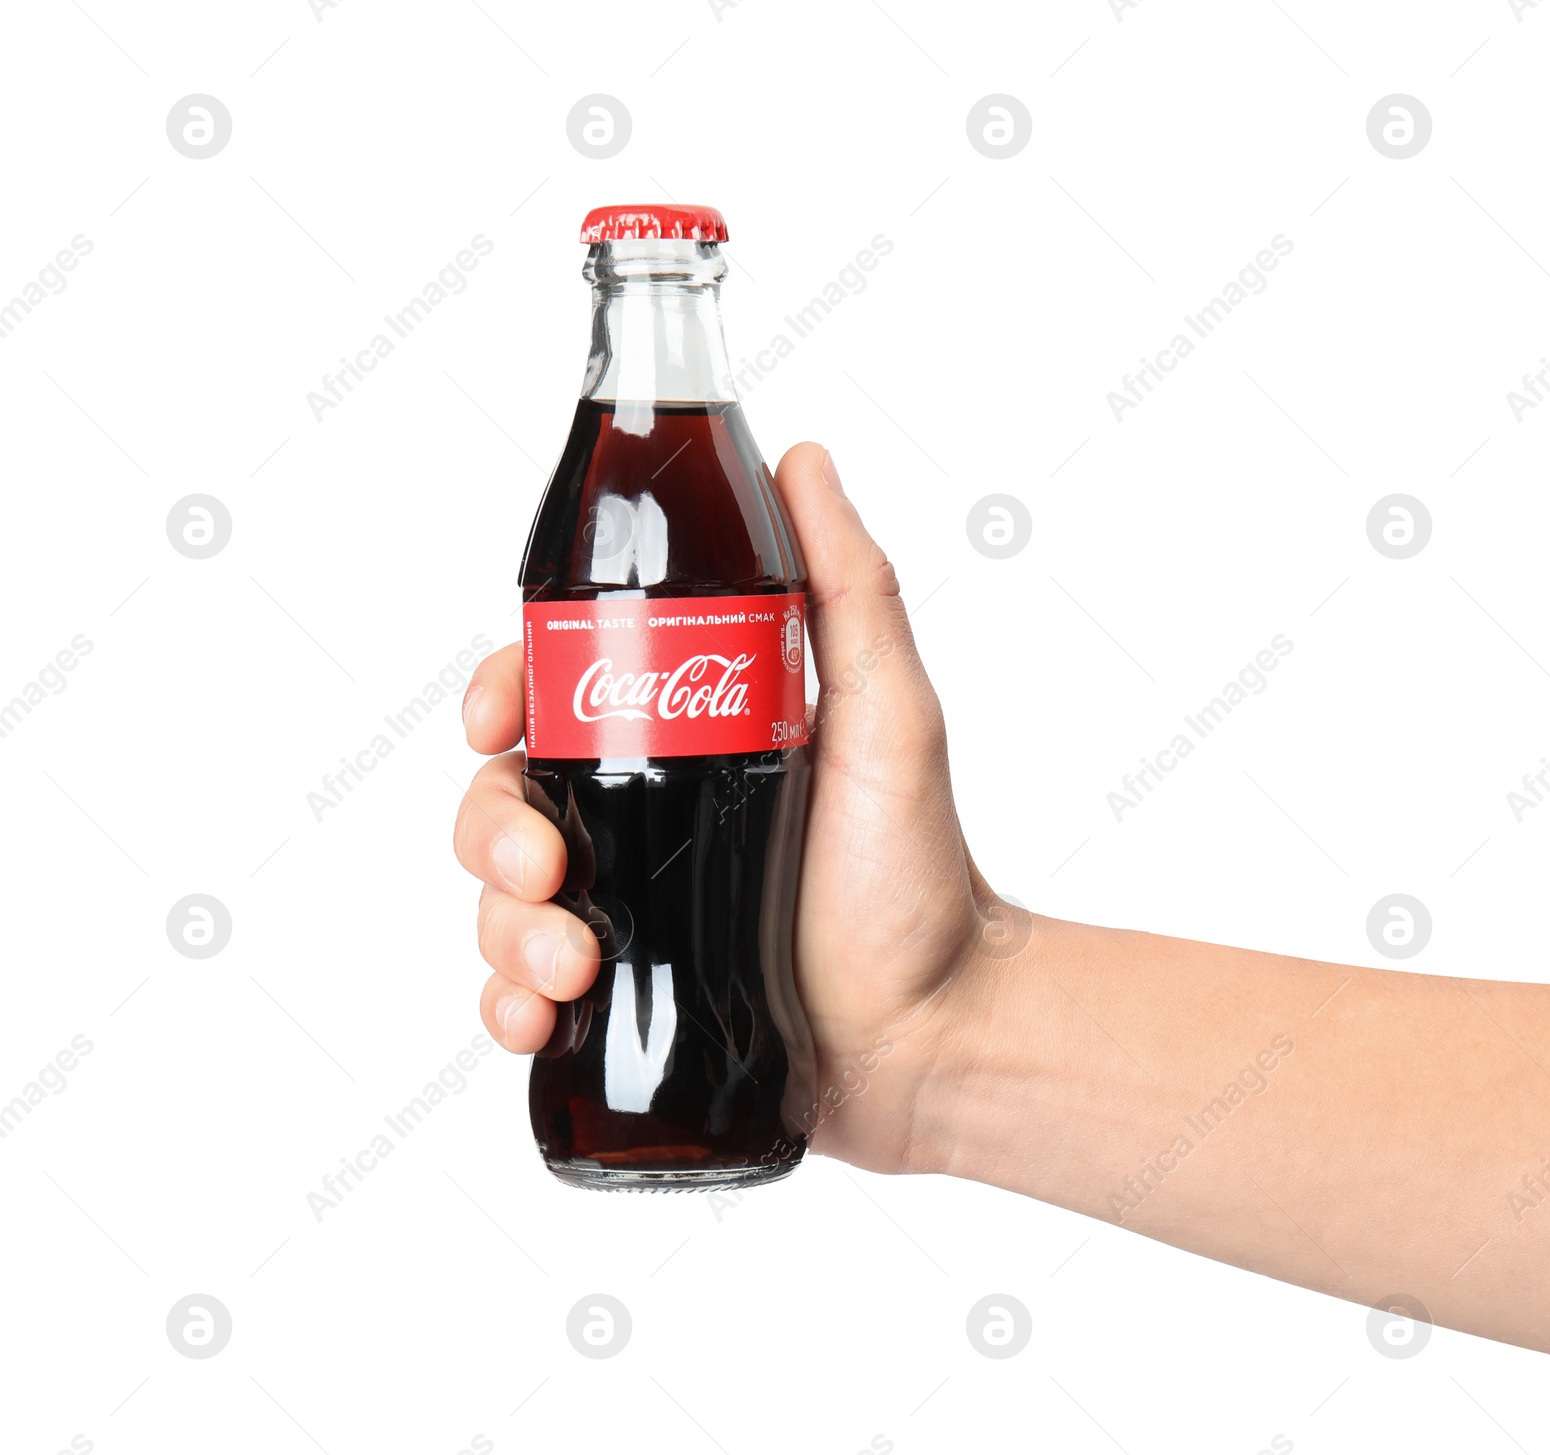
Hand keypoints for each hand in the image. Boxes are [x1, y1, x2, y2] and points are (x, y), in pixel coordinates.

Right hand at [453, 443, 1003, 1172]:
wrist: (940, 1028)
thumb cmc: (920, 870)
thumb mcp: (887, 714)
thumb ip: (849, 587)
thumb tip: (797, 458)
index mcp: (680, 742)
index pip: (553, 696)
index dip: (500, 692)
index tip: (497, 713)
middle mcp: (642, 819)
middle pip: (504, 796)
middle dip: (493, 828)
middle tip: (544, 865)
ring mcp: (627, 912)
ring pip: (500, 900)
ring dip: (503, 928)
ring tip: (568, 963)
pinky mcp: (625, 999)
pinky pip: (522, 993)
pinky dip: (508, 1003)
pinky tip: (537, 1016)